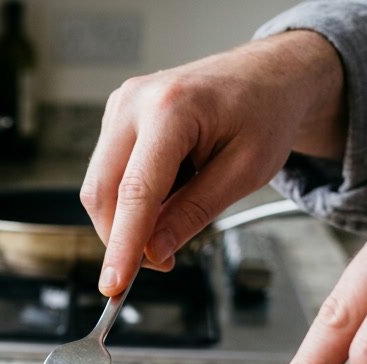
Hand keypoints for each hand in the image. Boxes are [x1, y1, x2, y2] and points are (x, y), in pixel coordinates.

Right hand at [81, 31, 345, 295]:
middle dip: (122, 237)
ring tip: (178, 208)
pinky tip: (170, 186)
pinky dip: (132, 198)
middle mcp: (135, 101)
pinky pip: (109, 174)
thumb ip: (194, 213)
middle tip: (161, 261)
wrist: (267, 75)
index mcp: (172, 108)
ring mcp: (120, 106)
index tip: (114, 285)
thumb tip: (153, 252)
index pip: (135, 191)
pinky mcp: (116, 117)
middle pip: (102, 191)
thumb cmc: (265, 114)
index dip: (122, 244)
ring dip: (129, 217)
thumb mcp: (244, 172)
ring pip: (100, 187)